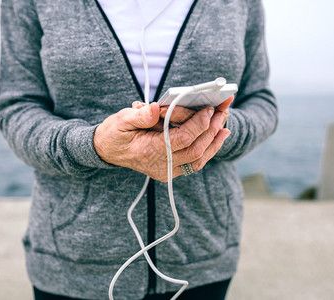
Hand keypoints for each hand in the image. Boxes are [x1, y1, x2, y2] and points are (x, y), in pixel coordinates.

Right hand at [93, 102, 230, 181]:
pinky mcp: (171, 170)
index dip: (198, 125)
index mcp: (149, 151)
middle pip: (195, 151)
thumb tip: (153, 108)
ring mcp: (167, 171)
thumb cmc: (114, 133)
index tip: (208, 109)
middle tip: (223, 111)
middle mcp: (161, 165)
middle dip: (211, 130)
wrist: (107, 152)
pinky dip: (209, 149)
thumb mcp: (120, 120)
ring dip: (214, 141)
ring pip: (199, 160)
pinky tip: (218, 135)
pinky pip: (195, 162)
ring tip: (225, 123)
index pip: (181, 140)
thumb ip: (138, 116)